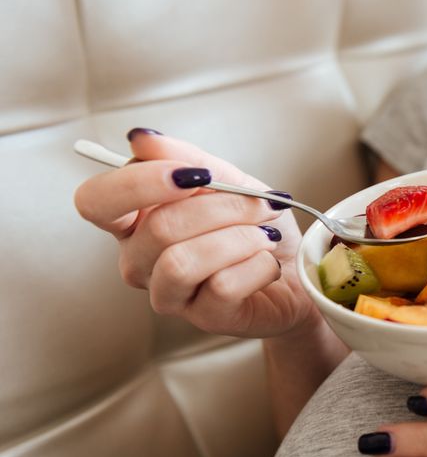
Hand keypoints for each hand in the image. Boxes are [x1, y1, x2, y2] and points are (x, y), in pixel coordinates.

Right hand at [74, 129, 318, 337]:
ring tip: (266, 234)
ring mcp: (168, 294)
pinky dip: (258, 266)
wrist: (299, 271)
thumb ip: (188, 159)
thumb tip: (142, 139)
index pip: (96, 201)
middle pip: (158, 227)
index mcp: (134, 220)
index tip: (195, 174)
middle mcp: (140, 260)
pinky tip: (269, 263)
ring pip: (182, 261)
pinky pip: (221, 286)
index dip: (137, 184)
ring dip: (239, 238)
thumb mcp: (230, 180)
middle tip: (262, 204)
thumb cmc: (257, 225)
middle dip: (223, 207)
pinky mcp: (204, 318)